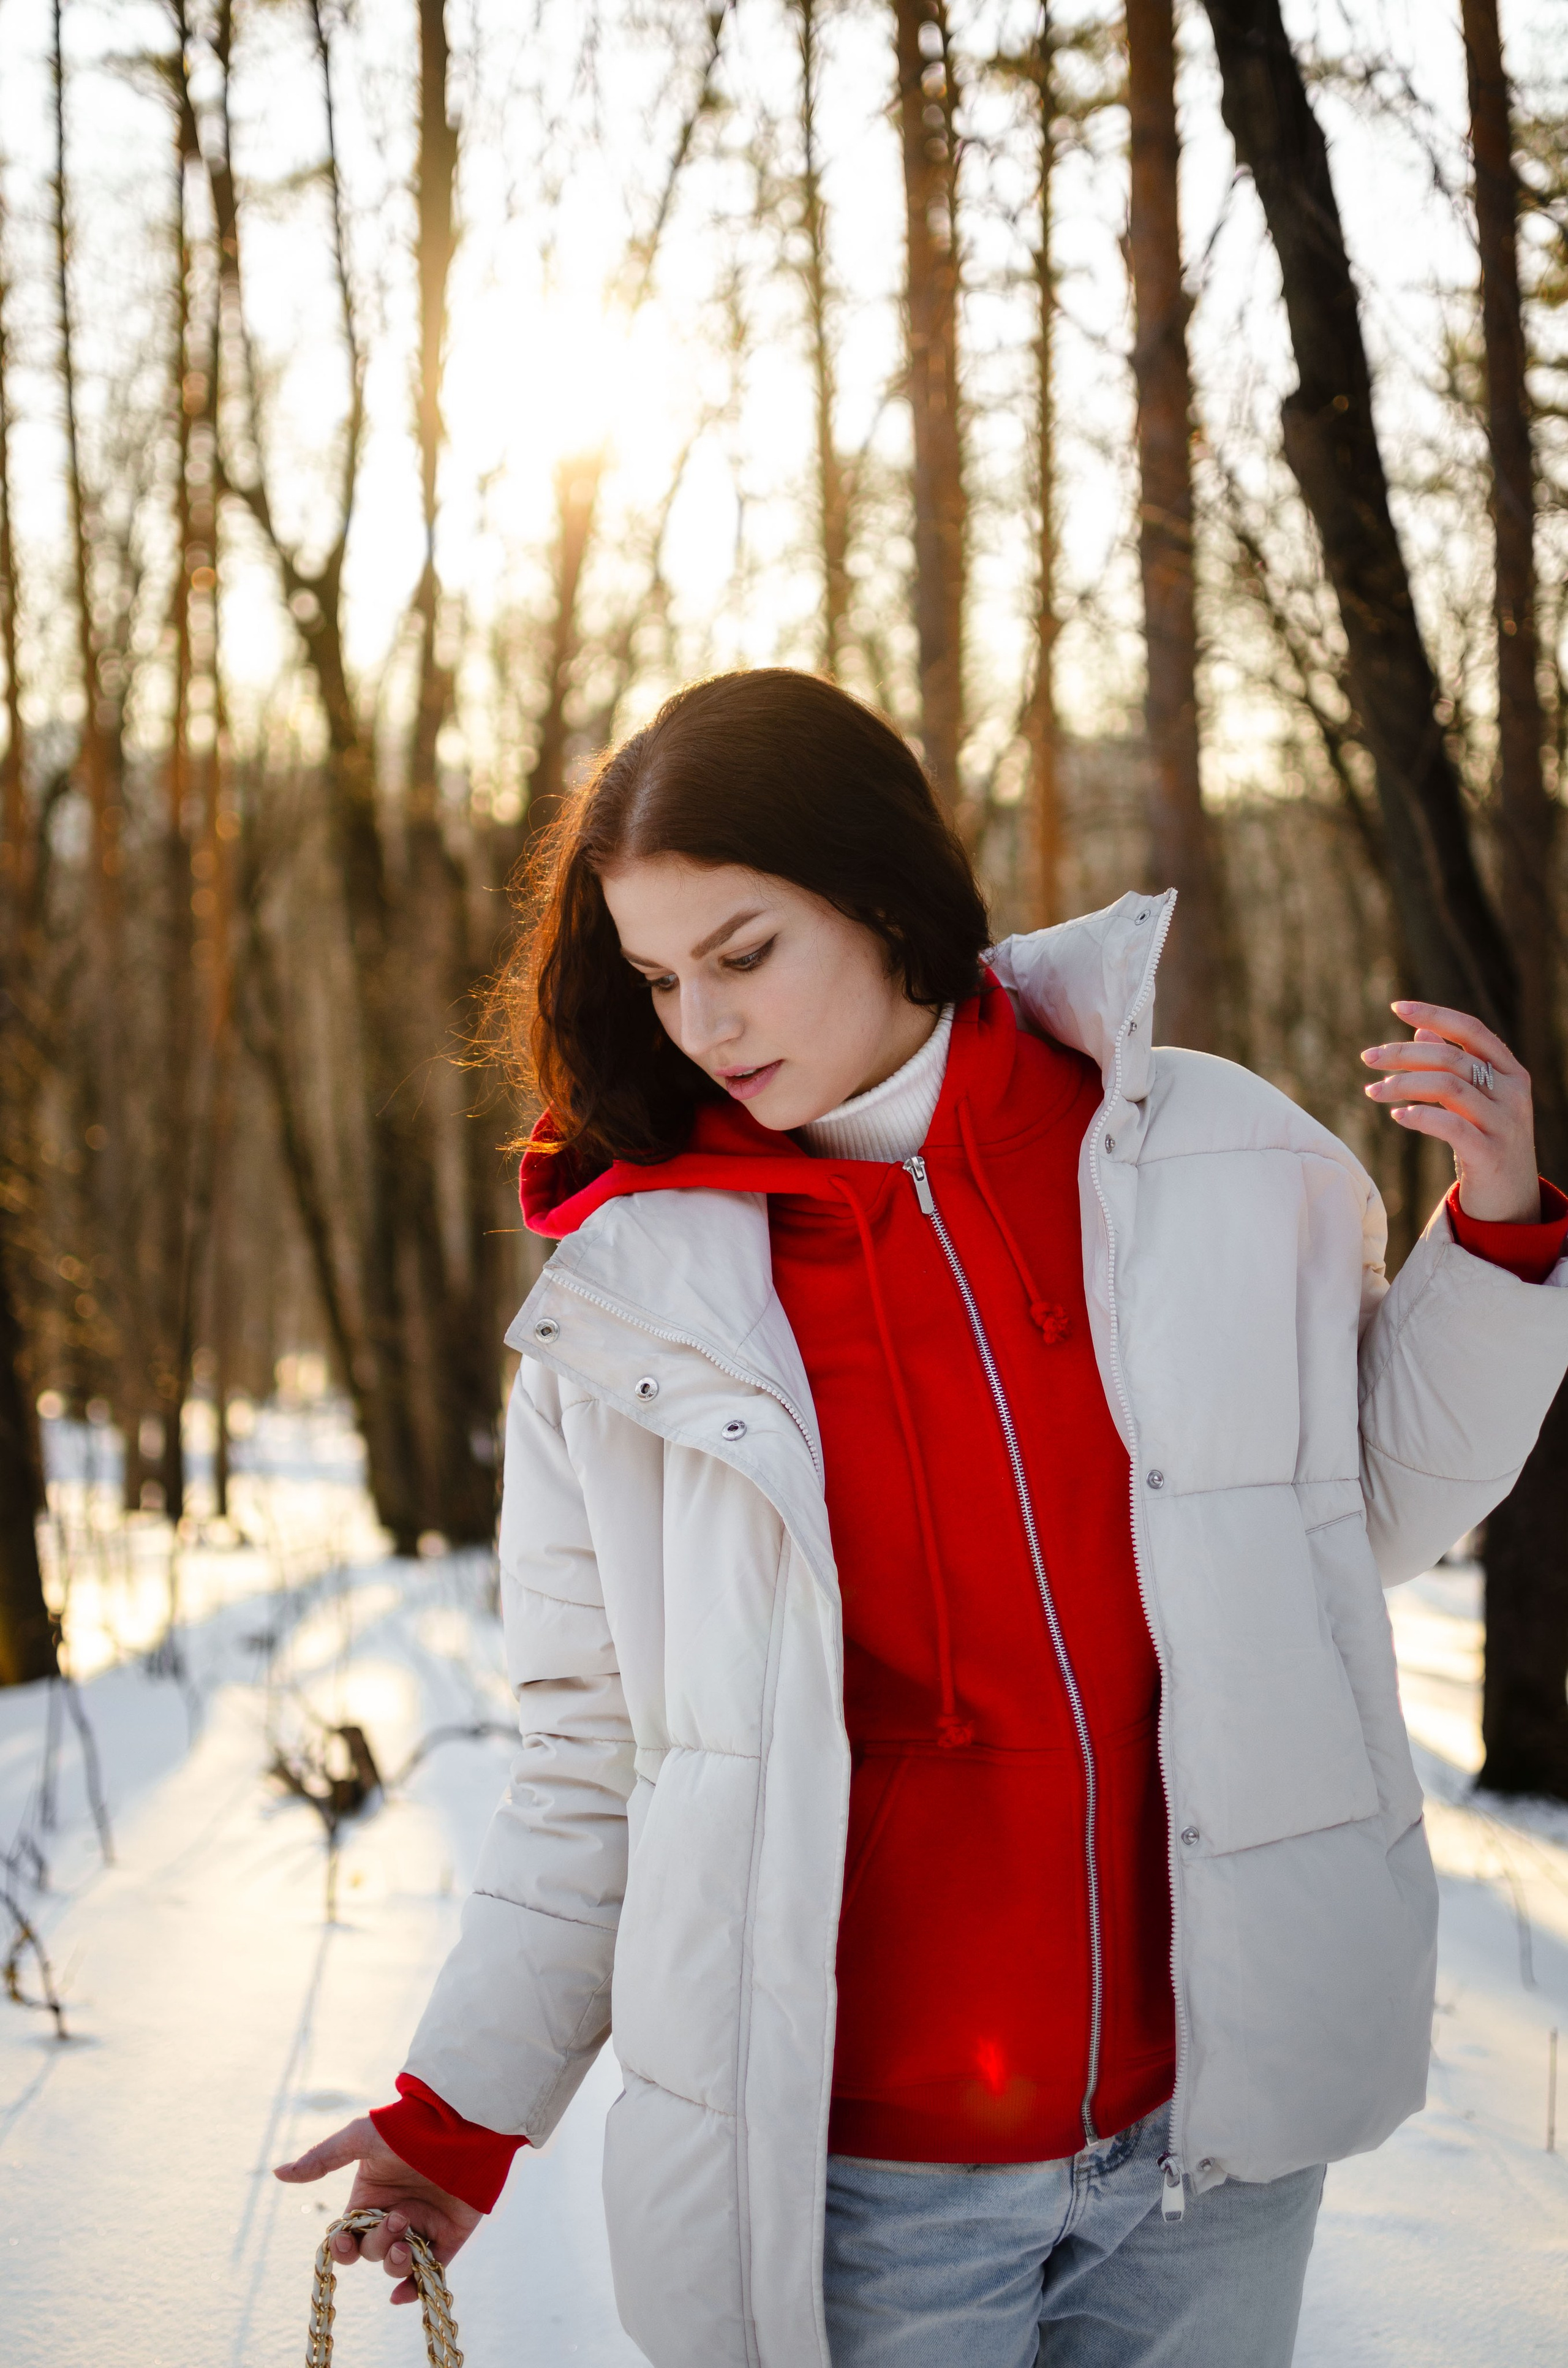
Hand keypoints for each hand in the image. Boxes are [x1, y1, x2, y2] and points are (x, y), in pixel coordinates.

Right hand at [274, 2117, 481, 2306]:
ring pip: (397, 2265)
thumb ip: (322, 2159)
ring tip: (407, 2243)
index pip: (348, 2237)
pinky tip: (403, 2294)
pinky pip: (429, 2273)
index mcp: (370, 2199)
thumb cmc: (408, 2127)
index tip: (346, 2242)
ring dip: (396, 2264)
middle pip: (371, 2251)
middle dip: (378, 2243)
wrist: (460, 2124)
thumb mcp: (361, 2139)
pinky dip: (415, 2288)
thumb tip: (278, 2173)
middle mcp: (393, 2216)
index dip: (343, 2247)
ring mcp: (421, 2228)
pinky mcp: (449, 2237)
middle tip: (398, 2219)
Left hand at [1361, 1001, 1540, 1224]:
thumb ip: (1453, 1066)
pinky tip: (1398, 1116)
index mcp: (1510, 1071)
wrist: (1512, 1202)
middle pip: (1452, 1058)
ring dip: (1403, 1084)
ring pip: (1448, 1087)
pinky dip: (1419, 1117)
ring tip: (1373, 1091)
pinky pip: (1451, 1126)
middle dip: (1403, 1054)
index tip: (1396, 1007)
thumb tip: (1422, 1032)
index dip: (1434, 1015)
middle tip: (1368, 1058)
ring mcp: (1505, 1123)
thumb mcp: (1473, 1101)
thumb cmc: (1487, 1143)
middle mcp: (1512, 1092)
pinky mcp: (1490, 1154)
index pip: (1472, 1030)